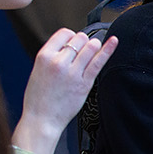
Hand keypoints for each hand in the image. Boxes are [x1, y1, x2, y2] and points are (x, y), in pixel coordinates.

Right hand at [11, 29, 118, 153]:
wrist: (41, 119)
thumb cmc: (38, 98)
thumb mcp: (37, 71)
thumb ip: (52, 57)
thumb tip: (69, 46)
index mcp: (44, 56)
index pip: (64, 33)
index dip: (71, 36)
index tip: (73, 42)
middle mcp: (58, 62)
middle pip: (79, 38)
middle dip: (83, 42)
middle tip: (83, 50)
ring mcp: (73, 72)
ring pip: (91, 47)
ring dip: (94, 46)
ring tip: (93, 50)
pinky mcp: (85, 83)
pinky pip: (99, 61)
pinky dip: (108, 49)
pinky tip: (114, 41)